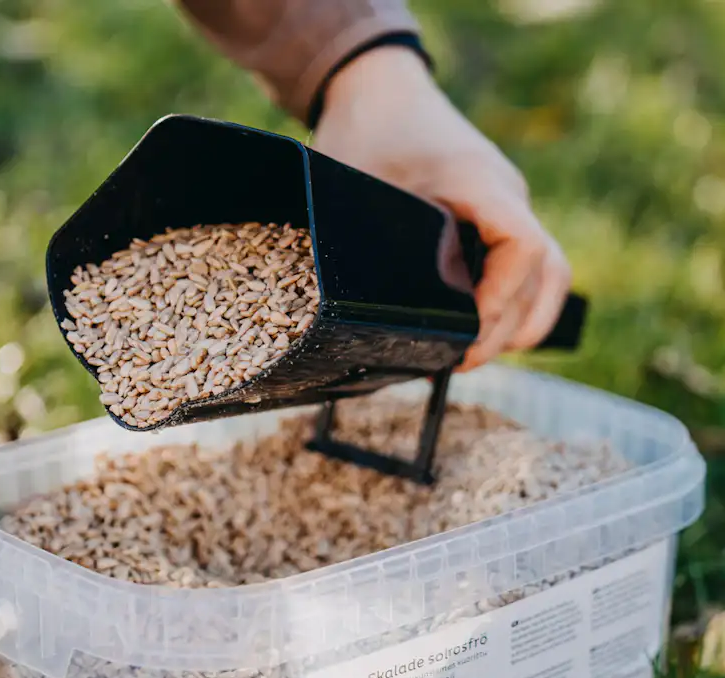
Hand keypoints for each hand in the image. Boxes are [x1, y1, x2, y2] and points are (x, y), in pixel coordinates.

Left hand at [312, 46, 571, 370]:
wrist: (380, 88)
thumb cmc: (364, 131)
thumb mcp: (354, 184)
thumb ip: (366, 240)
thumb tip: (368, 314)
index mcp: (478, 181)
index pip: (523, 246)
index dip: (502, 297)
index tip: (467, 328)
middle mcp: (505, 194)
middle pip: (544, 272)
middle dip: (506, 327)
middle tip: (460, 361)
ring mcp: (507, 205)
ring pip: (549, 273)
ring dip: (522, 320)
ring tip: (476, 355)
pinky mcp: (498, 217)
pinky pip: (531, 265)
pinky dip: (519, 303)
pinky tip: (486, 330)